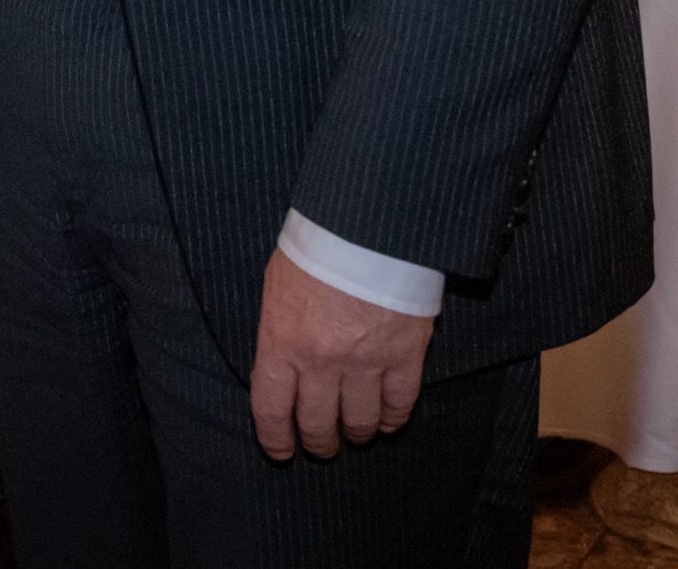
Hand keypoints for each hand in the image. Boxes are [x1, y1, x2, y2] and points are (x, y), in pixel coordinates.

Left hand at [248, 246, 433, 460]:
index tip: (283, 452)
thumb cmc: (316, 248)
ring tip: (357, 433)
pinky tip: (390, 421)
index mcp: (282, 342)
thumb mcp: (277, 287)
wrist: (366, 225)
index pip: (272, 409)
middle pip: (319, 424)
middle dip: (320, 442)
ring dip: (358, 433)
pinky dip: (395, 419)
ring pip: (361, 421)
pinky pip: (400, 404)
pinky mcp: (405, 356)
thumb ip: (279, 332)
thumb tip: (281, 364)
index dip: (276, 439)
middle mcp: (320, 362)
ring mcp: (365, 362)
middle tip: (323, 445)